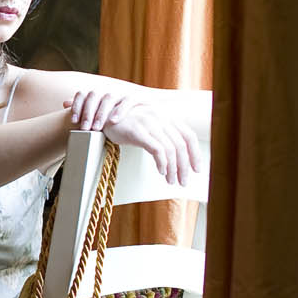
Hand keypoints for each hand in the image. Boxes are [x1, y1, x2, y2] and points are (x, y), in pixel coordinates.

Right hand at [63, 90, 201, 187]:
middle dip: (184, 167)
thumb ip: (160, 136)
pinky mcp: (138, 130)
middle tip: (182, 182)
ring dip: (173, 169)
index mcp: (166, 117)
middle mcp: (161, 117)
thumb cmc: (123, 124)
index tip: (197, 170)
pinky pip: (157, 149)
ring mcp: (150, 122)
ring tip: (171, 181)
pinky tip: (160, 171)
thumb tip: (175, 155)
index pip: (188, 135)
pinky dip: (162, 162)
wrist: (100, 115)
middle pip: (181, 145)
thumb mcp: (146, 128)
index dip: (195, 154)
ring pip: (170, 149)